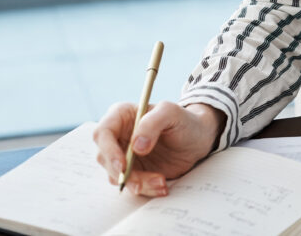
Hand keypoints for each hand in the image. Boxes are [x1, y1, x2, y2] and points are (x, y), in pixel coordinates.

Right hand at [93, 101, 224, 196]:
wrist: (198, 139)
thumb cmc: (184, 120)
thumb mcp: (172, 113)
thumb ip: (153, 122)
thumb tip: (136, 146)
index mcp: (122, 115)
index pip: (103, 132)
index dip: (108, 150)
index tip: (123, 166)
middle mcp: (118, 135)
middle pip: (105, 158)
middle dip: (123, 173)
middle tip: (141, 183)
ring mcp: (123, 155)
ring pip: (116, 175)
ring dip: (137, 183)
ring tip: (161, 182)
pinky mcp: (133, 170)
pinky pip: (130, 184)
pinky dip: (145, 188)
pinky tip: (161, 185)